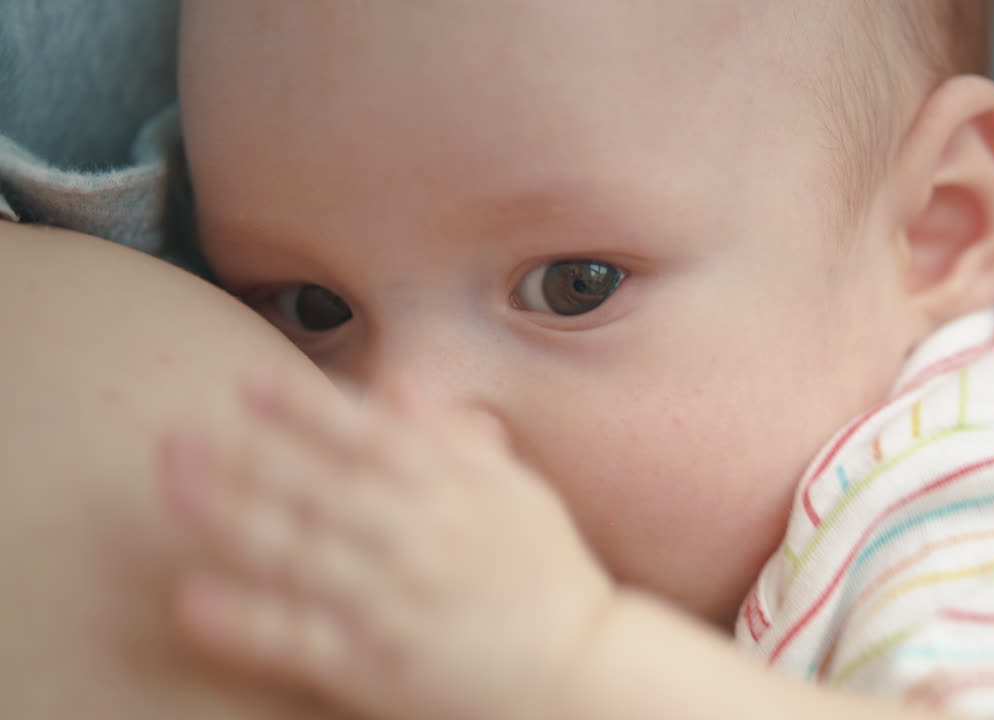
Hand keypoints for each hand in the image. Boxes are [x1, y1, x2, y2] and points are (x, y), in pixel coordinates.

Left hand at [158, 373, 616, 719]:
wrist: (578, 673)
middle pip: (317, 489)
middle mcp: (416, 540)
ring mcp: (391, 605)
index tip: (250, 383)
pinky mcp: (374, 668)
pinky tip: (192, 598)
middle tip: (177, 430)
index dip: (304, 410)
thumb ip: (456, 441)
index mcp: (453, 494)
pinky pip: (298, 640)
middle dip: (246, 454)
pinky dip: (245, 619)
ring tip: (174, 491)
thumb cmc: (547, 578)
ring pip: (296, 554)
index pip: (366, 440)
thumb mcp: (518, 494)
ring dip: (229, 519)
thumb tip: (398, 386)